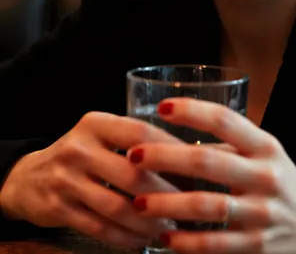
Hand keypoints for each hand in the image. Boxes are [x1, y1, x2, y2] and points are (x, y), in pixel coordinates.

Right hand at [0, 112, 181, 249]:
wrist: (29, 177)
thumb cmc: (83, 154)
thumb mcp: (103, 136)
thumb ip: (138, 142)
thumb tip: (191, 156)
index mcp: (96, 123)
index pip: (140, 132)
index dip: (171, 149)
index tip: (197, 165)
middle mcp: (79, 148)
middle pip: (132, 174)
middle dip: (166, 193)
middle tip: (191, 205)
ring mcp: (66, 179)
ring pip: (117, 207)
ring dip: (148, 221)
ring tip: (170, 228)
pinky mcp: (57, 208)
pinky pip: (99, 228)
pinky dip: (125, 237)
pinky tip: (142, 240)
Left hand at [127, 98, 295, 253]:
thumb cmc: (280, 185)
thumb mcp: (267, 157)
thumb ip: (231, 147)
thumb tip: (175, 135)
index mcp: (266, 147)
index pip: (225, 121)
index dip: (192, 111)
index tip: (162, 107)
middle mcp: (266, 176)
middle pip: (207, 162)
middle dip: (165, 158)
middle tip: (133, 155)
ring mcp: (262, 214)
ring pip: (206, 206)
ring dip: (167, 204)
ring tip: (138, 202)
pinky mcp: (256, 248)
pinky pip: (213, 244)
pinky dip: (185, 242)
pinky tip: (164, 237)